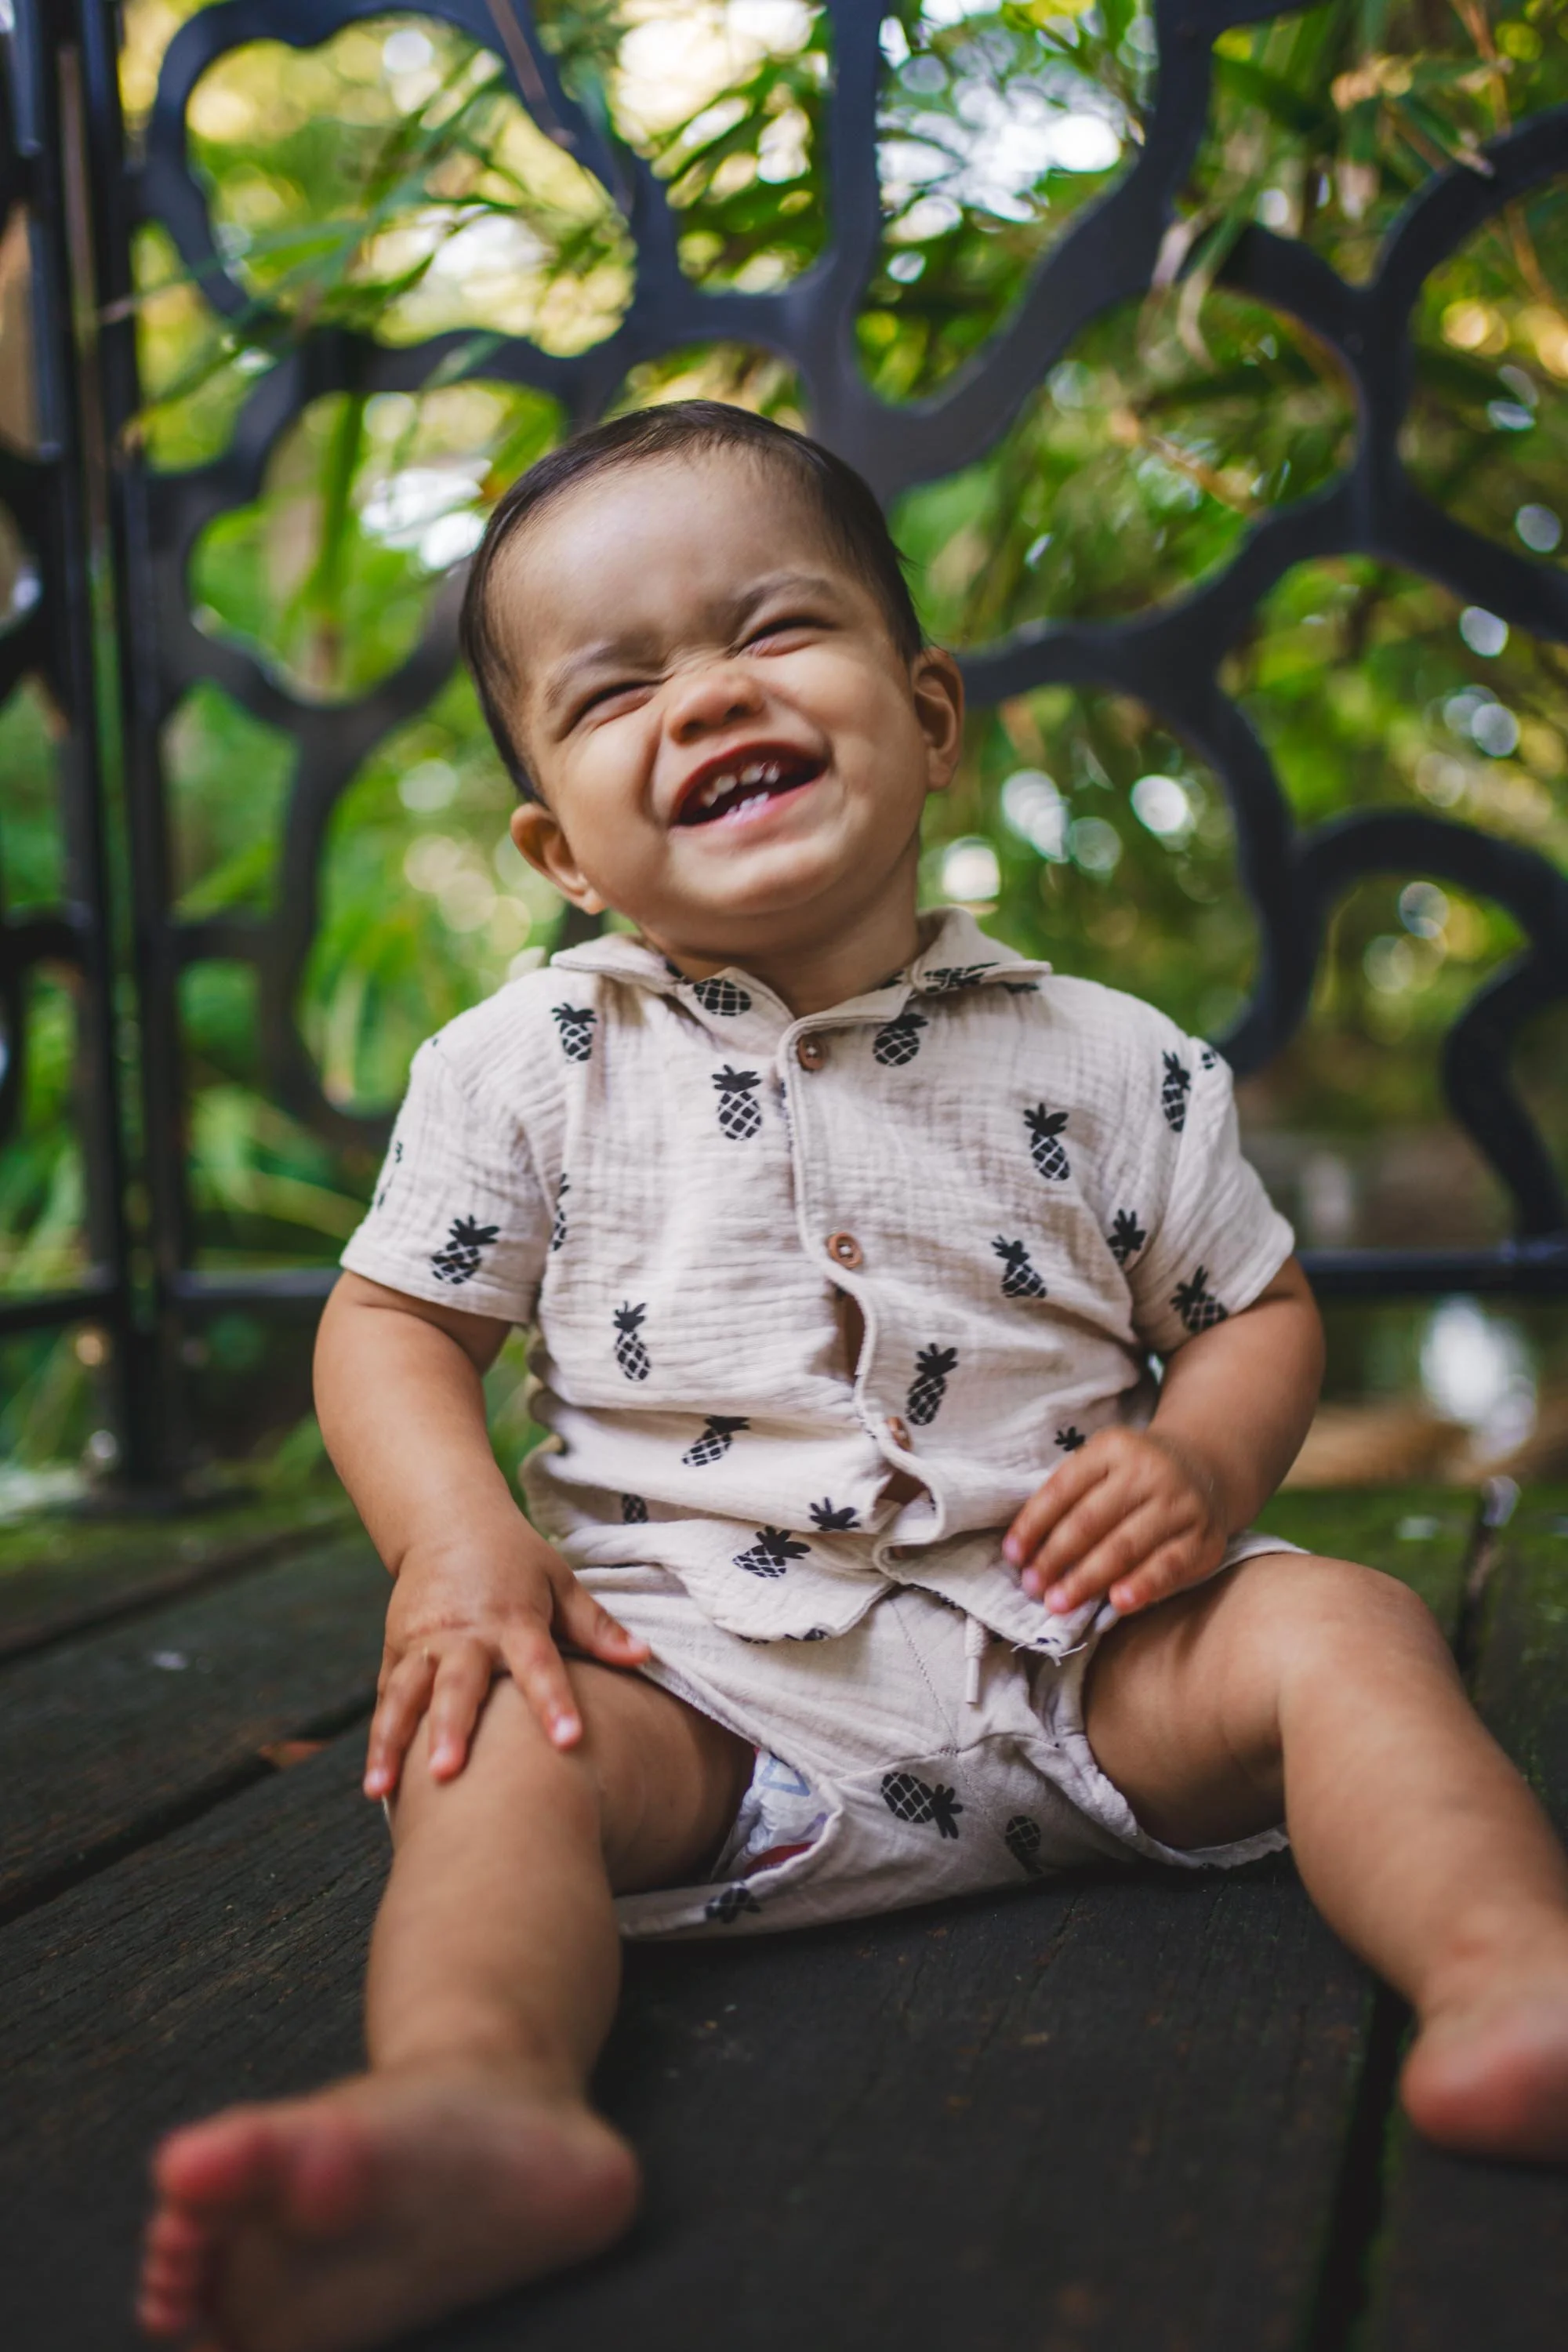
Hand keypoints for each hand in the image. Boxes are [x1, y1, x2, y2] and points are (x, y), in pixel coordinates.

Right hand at [364, 1539, 648, 1798]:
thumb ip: (596, 1626)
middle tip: (448, 1773)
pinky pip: (387, 1697)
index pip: (538, 1664)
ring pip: (404, 1695)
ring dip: (392, 1743)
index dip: (553, 1702)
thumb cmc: (514, 1559)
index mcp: (513, 1618)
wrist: (446, 1521)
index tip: (569, 1740)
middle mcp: (464, 1633)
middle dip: (450, 1728)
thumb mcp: (559, 1582)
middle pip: (457, 1684)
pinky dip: (379, 1738)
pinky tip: (378, 1784)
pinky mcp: (395, 1649)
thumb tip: (643, 1656)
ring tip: (384, 1790)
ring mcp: (423, 1642)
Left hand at [1002, 1428, 1229, 1617]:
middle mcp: (1150, 1471)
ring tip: (1059, 1602)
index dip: (1033, 1524)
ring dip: (1088, 1578)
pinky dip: (1143, 1585)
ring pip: (1126, 1546)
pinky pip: (1169, 1566)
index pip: (1063, 1488)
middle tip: (1032, 1587)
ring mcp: (1181, 1504)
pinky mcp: (1204, 1538)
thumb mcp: (1102, 1465)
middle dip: (1056, 1557)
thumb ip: (1068, 1497)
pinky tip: (1117, 1602)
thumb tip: (1023, 1551)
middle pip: (1091, 1520)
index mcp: (1114, 1447)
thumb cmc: (1134, 1476)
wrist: (1205, 1468)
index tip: (1012, 1556)